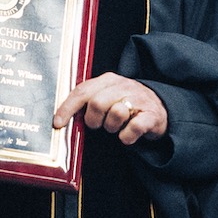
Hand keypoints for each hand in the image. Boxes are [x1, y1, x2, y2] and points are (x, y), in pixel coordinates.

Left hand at [52, 73, 166, 144]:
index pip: (82, 91)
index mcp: (108, 81)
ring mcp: (139, 99)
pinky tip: (128, 135)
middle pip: (97, 103)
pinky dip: (127, 136)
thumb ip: (87, 102)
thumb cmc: (126, 105)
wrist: (159, 108)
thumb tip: (61, 118)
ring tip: (117, 127)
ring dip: (112, 127)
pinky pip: (133, 128)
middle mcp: (123, 86)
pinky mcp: (152, 115)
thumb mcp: (106, 97)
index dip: (67, 108)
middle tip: (99, 125)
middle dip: (93, 120)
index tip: (58, 123)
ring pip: (116, 114)